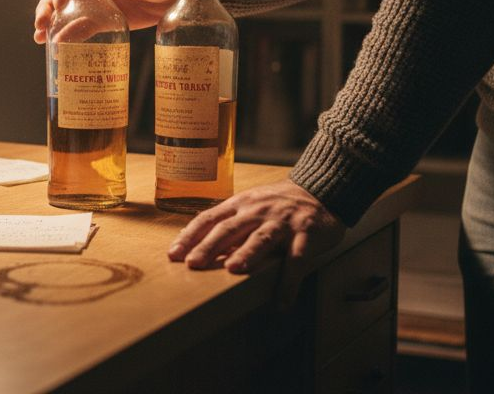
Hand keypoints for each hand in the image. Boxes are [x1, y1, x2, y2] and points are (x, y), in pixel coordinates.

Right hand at [33, 0, 179, 43]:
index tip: (60, 3)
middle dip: (46, 8)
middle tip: (41, 25)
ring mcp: (97, 4)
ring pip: (66, 13)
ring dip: (51, 25)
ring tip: (40, 39)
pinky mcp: (105, 22)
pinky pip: (81, 29)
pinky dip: (67, 37)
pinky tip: (56, 48)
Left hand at [167, 180, 344, 306]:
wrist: (320, 190)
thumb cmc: (278, 203)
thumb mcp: (250, 204)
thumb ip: (229, 222)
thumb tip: (199, 248)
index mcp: (240, 204)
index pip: (209, 218)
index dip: (190, 236)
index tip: (173, 255)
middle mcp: (258, 210)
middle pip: (229, 228)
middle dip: (209, 246)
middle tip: (193, 264)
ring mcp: (282, 221)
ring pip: (261, 238)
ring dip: (246, 253)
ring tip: (232, 269)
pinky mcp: (306, 233)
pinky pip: (297, 259)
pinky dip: (288, 282)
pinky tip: (281, 303)